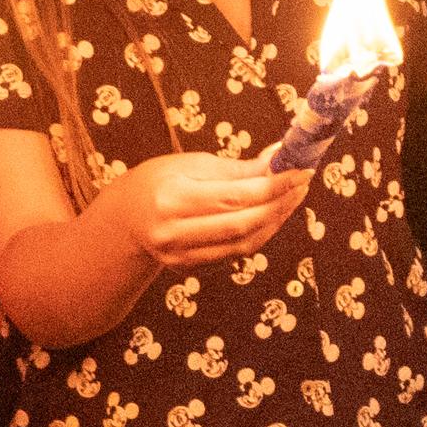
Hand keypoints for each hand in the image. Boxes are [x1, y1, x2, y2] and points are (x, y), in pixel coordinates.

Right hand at [96, 150, 306, 268]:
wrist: (123, 220)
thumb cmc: (157, 182)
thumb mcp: (190, 164)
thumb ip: (236, 168)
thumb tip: (279, 159)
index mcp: (172, 198)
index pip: (234, 196)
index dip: (273, 185)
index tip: (300, 169)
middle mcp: (174, 232)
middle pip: (243, 223)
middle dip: (280, 202)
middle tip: (303, 182)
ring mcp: (181, 256)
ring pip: (244, 242)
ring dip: (276, 219)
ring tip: (294, 195)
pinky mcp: (190, 267)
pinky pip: (236, 252)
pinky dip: (261, 233)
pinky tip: (274, 213)